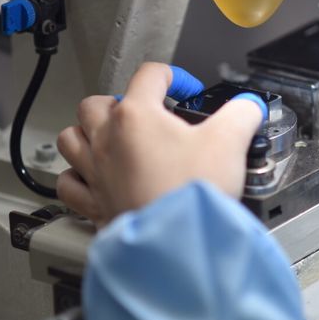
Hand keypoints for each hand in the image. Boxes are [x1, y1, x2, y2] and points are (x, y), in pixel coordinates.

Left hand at [56, 63, 263, 227]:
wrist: (177, 244)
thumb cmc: (193, 193)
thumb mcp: (229, 142)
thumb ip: (242, 115)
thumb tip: (249, 107)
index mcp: (137, 116)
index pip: (149, 75)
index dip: (173, 76)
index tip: (188, 91)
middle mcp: (107, 140)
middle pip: (96, 103)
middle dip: (119, 102)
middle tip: (144, 114)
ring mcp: (95, 173)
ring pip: (71, 138)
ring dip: (87, 133)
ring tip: (108, 138)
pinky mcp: (93, 204)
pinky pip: (69, 183)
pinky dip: (77, 176)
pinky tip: (92, 177)